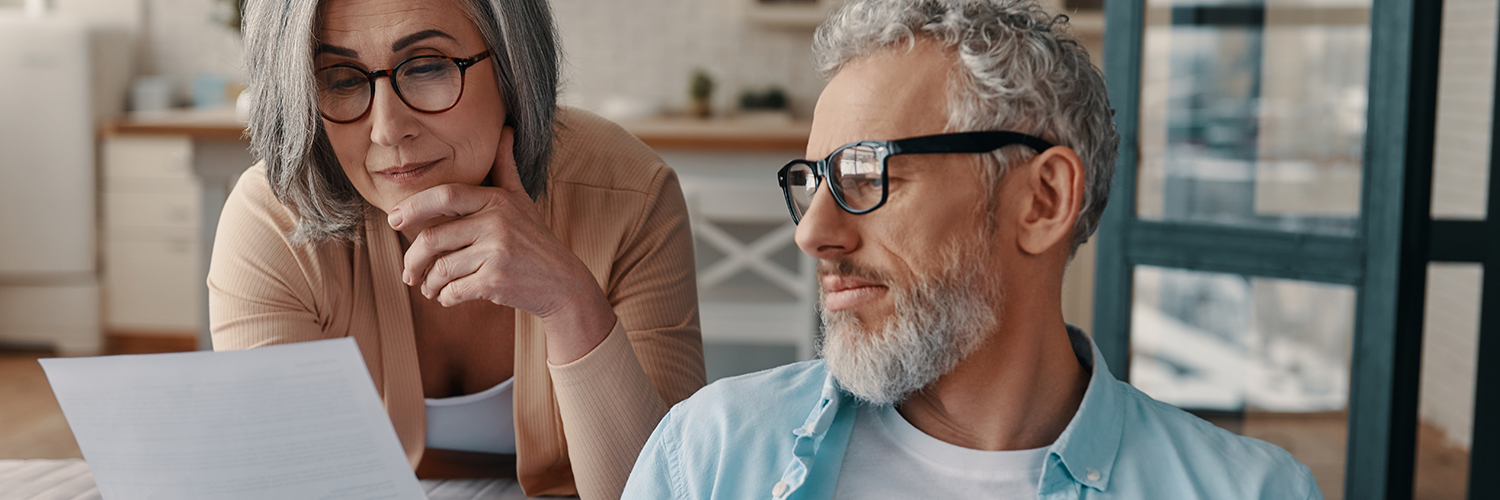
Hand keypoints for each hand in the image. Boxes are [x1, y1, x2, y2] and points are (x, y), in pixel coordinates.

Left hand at [388, 127, 614, 361]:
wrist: (563, 284)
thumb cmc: (536, 241)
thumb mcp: (522, 201)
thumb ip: (506, 168)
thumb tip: (505, 130)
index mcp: (497, 201)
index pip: (445, 195)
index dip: (413, 206)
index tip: (393, 219)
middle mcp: (497, 223)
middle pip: (433, 238)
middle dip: (413, 260)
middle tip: (409, 272)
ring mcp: (497, 252)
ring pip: (441, 269)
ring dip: (429, 284)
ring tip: (430, 288)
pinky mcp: (496, 281)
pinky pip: (453, 290)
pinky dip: (445, 298)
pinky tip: (448, 297)